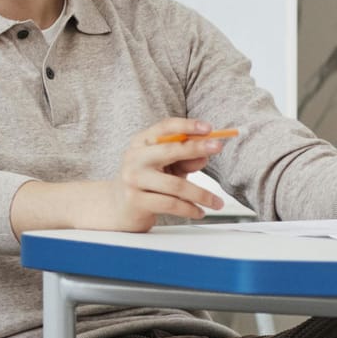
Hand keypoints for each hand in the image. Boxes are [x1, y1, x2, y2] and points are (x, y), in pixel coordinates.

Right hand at [88, 119, 228, 232]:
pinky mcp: (135, 201)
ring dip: (201, 194)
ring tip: (216, 202)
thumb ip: (185, 160)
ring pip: (175, 184)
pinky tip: (199, 212)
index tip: (208, 128)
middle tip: (218, 147)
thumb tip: (205, 155)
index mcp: (141, 143)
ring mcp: (133, 179)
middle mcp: (134, 157)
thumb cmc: (147, 182)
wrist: (118, 207)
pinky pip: (170, 204)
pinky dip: (189, 209)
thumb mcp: (167, 167)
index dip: (187, 125)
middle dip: (196, 148)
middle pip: (170, 150)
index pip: (164, 128)